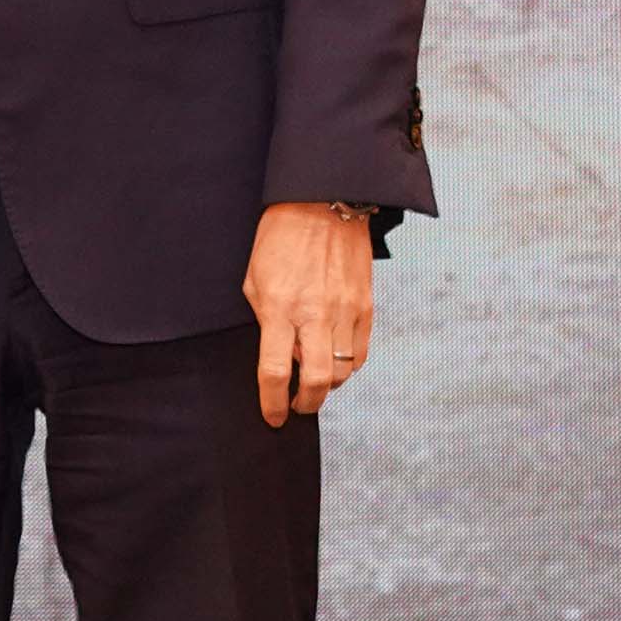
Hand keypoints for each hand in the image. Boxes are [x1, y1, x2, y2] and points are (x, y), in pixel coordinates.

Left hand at [245, 202, 375, 427]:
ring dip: (329, 386)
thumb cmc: (280, 240)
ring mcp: (345, 311)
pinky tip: (335, 359)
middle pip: (318, 382)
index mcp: (279, 308)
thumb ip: (266, 320)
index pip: (275, 371)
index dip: (273, 403)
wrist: (323, 203)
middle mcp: (314, 314)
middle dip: (306, 404)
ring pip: (343, 372)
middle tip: (298, 406)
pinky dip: (347, 366)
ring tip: (316, 381)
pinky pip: (360, 353)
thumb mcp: (255, 279)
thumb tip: (280, 356)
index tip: (272, 417)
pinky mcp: (365, 306)